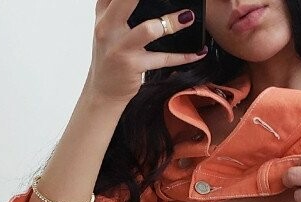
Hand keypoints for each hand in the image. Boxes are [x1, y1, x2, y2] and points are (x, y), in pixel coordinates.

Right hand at [84, 0, 208, 107]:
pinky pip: (162, 58)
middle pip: (126, 0)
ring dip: (171, 23)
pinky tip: (198, 52)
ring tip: (188, 17)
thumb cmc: (110, 56)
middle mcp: (107, 28)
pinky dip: (183, 56)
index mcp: (103, 13)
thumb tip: (152, 2)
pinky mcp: (132, 66)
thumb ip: (118, 8)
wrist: (102, 93)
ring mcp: (120, 48)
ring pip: (148, 30)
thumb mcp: (108, 28)